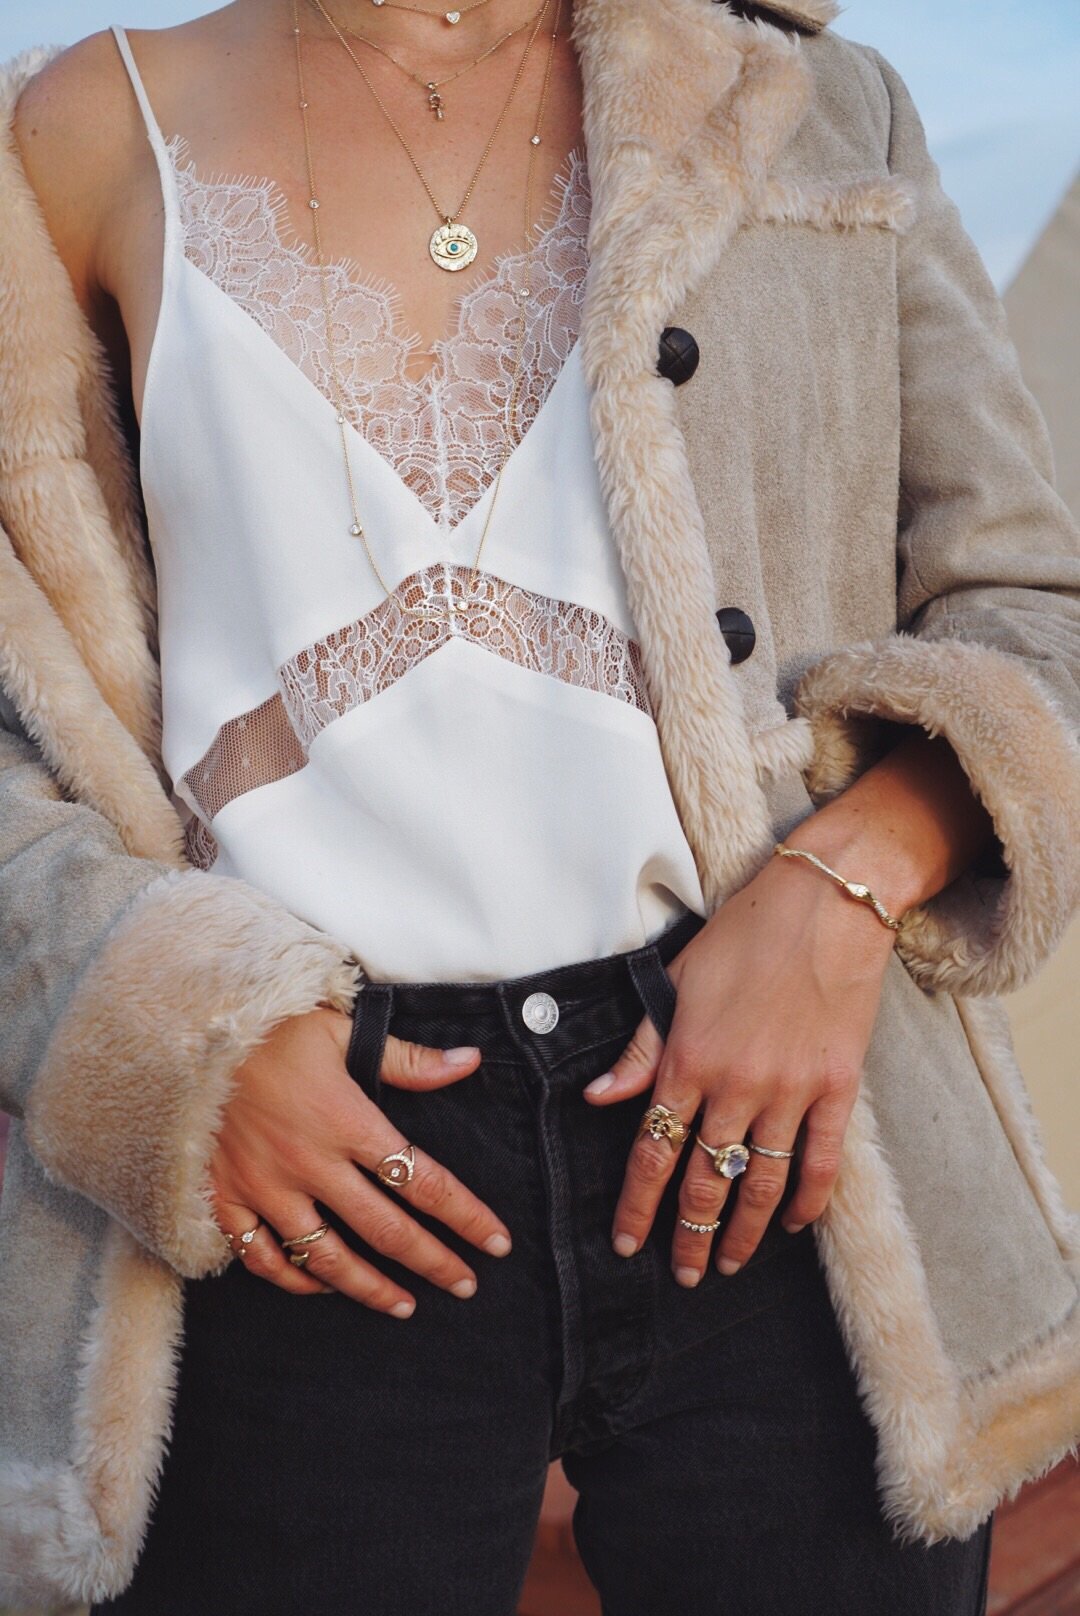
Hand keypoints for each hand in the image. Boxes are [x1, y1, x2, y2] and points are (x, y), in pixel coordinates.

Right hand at [209, 1008, 510, 1314]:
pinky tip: (322, 1286)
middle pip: (386, 1230)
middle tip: (466, 1286)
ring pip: (326, 1258)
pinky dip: (294, 1279)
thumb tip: (469, 1063)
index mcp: (348, 1121)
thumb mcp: (343, 1032)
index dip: (465, 1216)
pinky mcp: (226, 1198)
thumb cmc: (273, 1029)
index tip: (496, 1242)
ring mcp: (265, 1187)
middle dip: (433, 1262)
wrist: (187, 1032)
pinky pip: (262, 1257)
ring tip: (405, 1306)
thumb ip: (409, 1060)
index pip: (424, 1180)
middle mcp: (311, 1163)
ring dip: (370, 1288)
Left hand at [584, 856, 896, 1284]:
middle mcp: (735, 1085)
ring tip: (728, 1263)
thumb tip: (598, 1097)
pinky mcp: (839, 1087)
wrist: (827, 902)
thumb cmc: (745, 933)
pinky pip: (822, 1161)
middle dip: (689, 1236)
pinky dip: (807, 1200)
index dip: (638, 1204)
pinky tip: (793, 1226)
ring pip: (761, 1182)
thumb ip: (640, 1046)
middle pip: (706, 1180)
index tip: (626, 1242)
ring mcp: (791, 1090)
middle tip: (683, 1273)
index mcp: (687, 1058)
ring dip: (742, 1232)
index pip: (653, 1151)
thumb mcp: (675, 979)